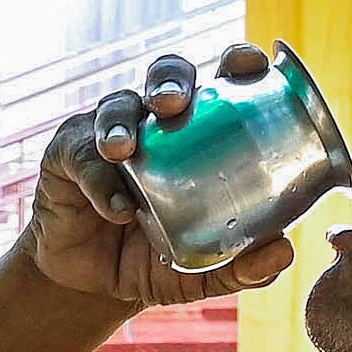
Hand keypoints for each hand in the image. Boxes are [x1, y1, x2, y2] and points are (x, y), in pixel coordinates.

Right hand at [28, 46, 297, 310]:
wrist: (92, 289)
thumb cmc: (154, 262)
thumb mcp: (203, 269)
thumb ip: (243, 264)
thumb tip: (284, 252)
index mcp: (196, 130)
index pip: (220, 79)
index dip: (235, 62)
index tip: (249, 65)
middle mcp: (153, 122)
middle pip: (166, 74)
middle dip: (170, 79)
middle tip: (172, 103)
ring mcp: (107, 135)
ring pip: (116, 106)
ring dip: (120, 122)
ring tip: (124, 151)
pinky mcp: (67, 157)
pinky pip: (83, 158)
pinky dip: (100, 182)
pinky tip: (117, 209)